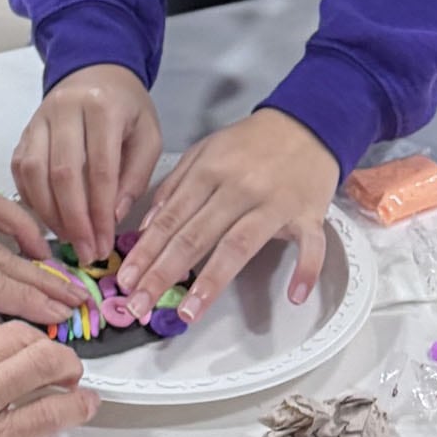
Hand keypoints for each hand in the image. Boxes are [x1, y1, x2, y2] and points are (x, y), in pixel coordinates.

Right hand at [12, 63, 161, 263]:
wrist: (97, 71)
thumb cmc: (127, 108)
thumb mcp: (148, 136)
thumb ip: (136, 176)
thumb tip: (114, 216)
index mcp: (102, 107)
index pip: (100, 169)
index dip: (101, 212)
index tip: (106, 244)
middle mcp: (64, 109)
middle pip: (62, 174)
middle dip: (75, 220)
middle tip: (87, 252)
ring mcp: (38, 118)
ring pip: (34, 173)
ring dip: (50, 214)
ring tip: (70, 240)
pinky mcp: (24, 131)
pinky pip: (20, 170)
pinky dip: (32, 199)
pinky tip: (50, 219)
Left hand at [116, 109, 339, 324]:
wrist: (307, 123)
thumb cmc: (252, 143)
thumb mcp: (205, 151)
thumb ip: (174, 186)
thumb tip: (147, 227)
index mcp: (209, 171)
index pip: (170, 218)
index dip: (145, 252)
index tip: (125, 281)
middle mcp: (238, 189)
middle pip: (195, 236)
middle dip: (163, 273)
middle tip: (140, 305)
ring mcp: (274, 204)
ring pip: (238, 246)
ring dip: (212, 281)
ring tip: (189, 312)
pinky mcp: (309, 215)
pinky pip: (311, 246)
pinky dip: (305, 270)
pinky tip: (294, 296)